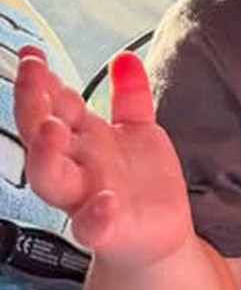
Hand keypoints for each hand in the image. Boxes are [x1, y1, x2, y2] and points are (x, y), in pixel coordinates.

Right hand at [13, 45, 191, 266]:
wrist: (159, 236)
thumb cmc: (140, 183)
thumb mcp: (138, 131)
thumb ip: (130, 96)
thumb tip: (124, 56)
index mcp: (85, 141)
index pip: (56, 105)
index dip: (42, 80)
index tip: (32, 53)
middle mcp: (79, 167)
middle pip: (42, 136)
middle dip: (32, 106)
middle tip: (31, 74)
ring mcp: (89, 198)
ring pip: (52, 179)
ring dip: (45, 155)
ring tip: (50, 129)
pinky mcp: (110, 229)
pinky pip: (95, 226)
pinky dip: (95, 216)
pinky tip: (104, 202)